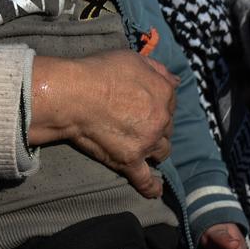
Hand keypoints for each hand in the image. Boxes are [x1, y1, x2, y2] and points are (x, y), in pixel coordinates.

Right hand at [30, 51, 176, 197]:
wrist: (74, 95)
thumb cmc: (99, 72)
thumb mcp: (132, 58)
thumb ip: (157, 69)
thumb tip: (175, 81)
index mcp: (163, 93)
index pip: (170, 101)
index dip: (157, 103)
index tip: (144, 103)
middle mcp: (161, 119)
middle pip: (167, 127)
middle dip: (156, 126)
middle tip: (139, 123)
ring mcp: (147, 143)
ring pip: (162, 151)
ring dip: (155, 149)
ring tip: (144, 148)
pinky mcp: (130, 161)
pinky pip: (145, 180)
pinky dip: (151, 186)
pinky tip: (155, 190)